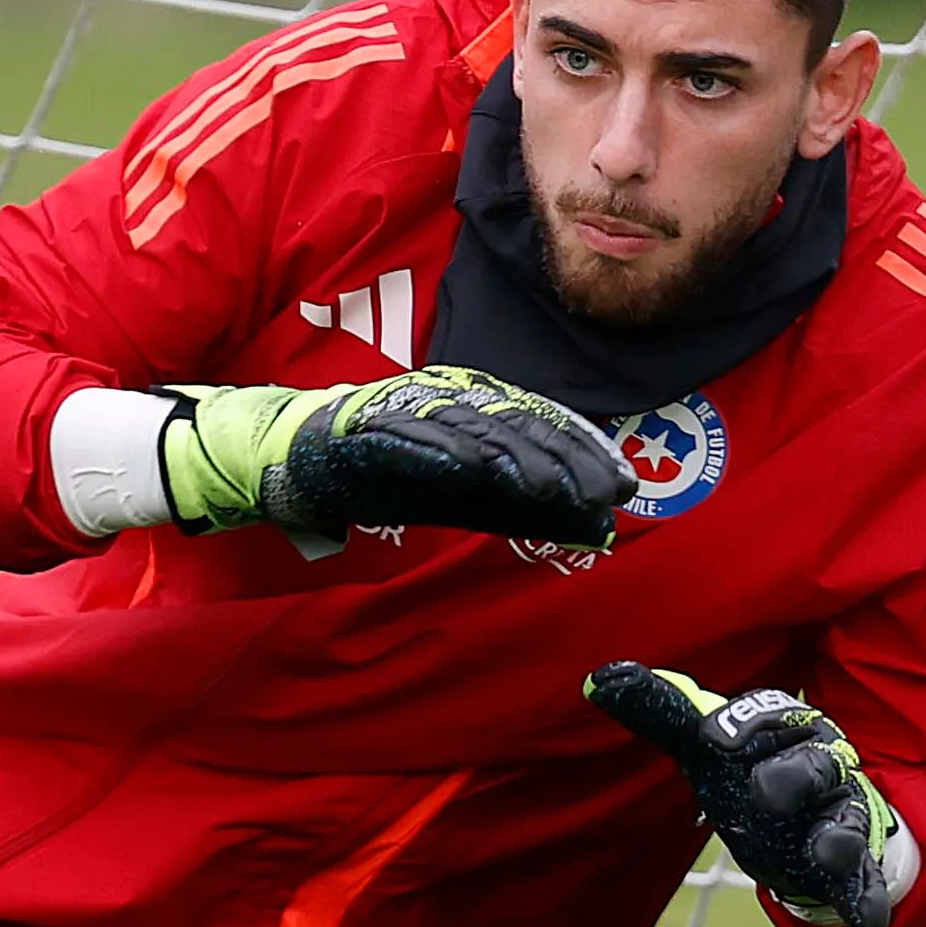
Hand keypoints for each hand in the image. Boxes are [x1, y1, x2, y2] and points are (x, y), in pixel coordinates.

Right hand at [163, 366, 631, 545]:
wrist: (302, 463)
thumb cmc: (392, 475)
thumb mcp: (470, 498)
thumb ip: (527, 509)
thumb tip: (600, 529)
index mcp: (477, 407)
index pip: (542, 423)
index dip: (583, 451)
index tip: (623, 486)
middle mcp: (449, 397)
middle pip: (519, 422)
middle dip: (563, 457)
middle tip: (602, 491)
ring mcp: (408, 406)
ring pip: (472, 426)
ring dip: (512, 456)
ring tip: (548, 487)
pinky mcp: (367, 421)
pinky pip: (408, 434)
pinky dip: (439, 450)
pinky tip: (469, 471)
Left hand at [586, 665, 907, 926]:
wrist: (806, 825)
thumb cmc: (747, 772)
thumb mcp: (705, 746)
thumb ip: (660, 712)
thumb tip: (598, 677)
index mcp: (785, 726)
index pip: (768, 713)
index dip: (743, 724)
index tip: (712, 739)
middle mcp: (821, 764)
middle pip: (813, 762)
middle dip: (792, 775)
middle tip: (763, 794)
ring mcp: (839, 815)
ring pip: (841, 821)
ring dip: (834, 839)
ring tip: (826, 854)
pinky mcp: (851, 864)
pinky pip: (862, 880)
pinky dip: (865, 901)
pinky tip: (867, 923)